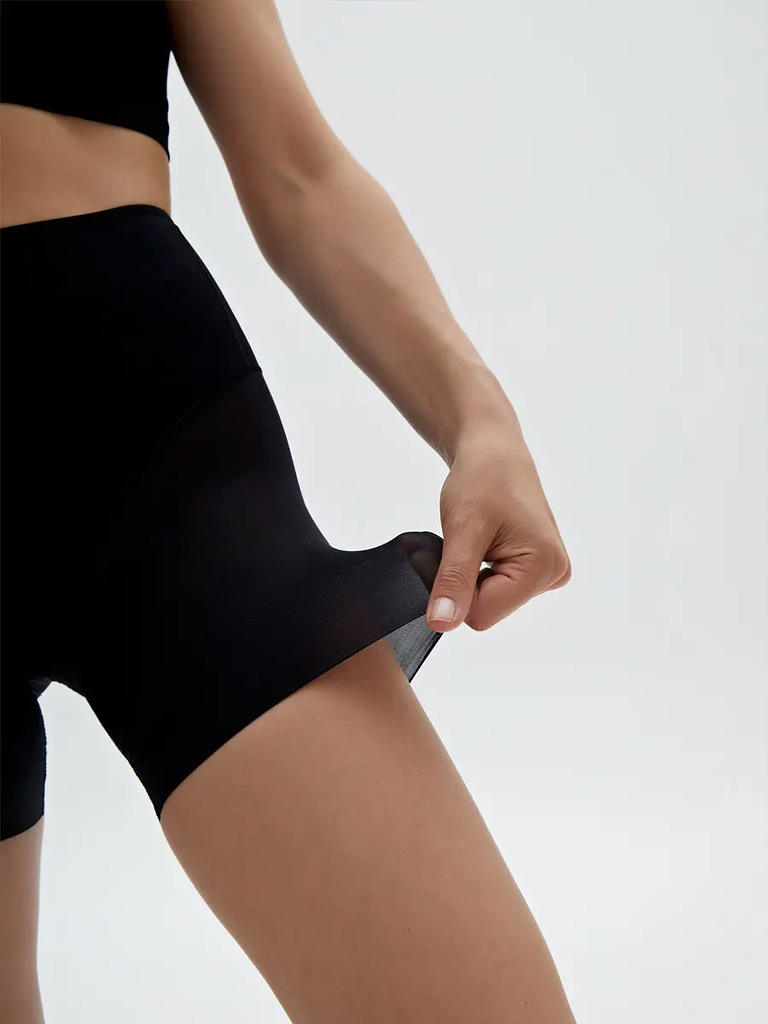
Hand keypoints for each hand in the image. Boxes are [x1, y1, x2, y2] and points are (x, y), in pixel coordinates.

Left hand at [426, 423, 571, 631]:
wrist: (493, 451)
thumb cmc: (482, 479)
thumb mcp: (462, 531)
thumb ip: (454, 581)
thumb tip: (441, 624)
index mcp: (543, 567)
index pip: (481, 616)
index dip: (454, 589)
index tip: (449, 551)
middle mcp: (553, 575)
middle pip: (487, 610)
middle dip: (462, 581)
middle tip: (459, 541)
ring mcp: (548, 574)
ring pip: (488, 601)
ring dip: (469, 575)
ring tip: (473, 538)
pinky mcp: (537, 570)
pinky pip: (496, 589)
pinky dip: (479, 570)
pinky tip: (483, 543)